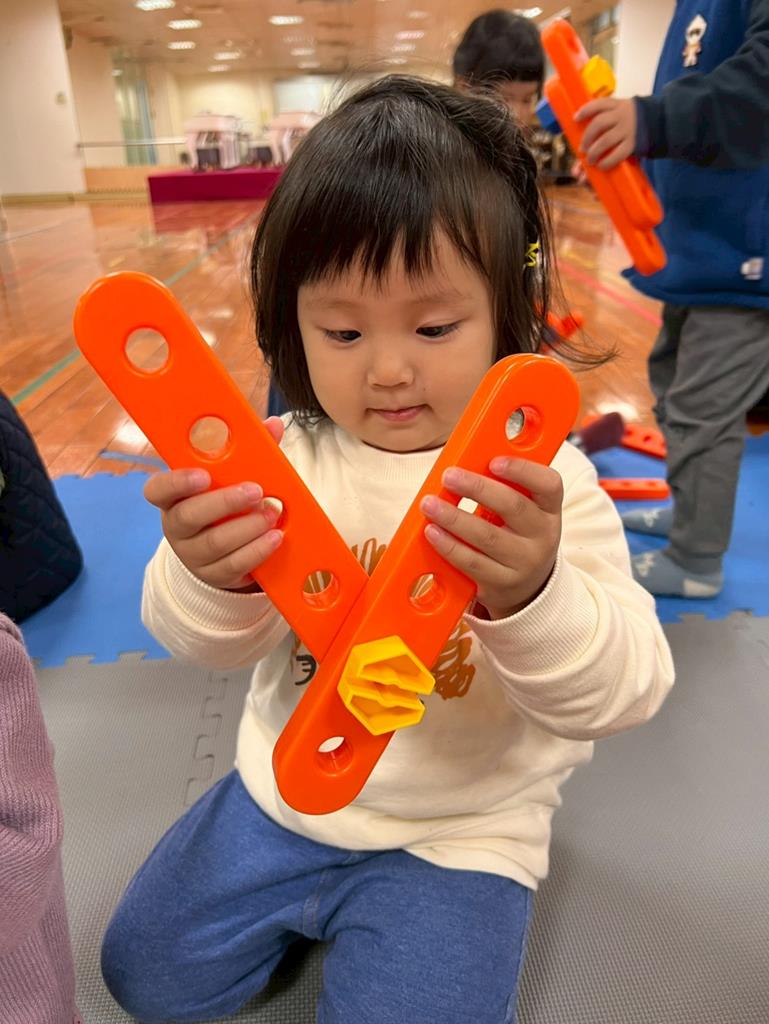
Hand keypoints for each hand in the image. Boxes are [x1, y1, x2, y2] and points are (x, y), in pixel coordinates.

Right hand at [143, 416, 285, 590]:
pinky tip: (275, 537)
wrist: (222, 553)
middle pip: (189, 516)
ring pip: (215, 543)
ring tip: (272, 513)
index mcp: (173, 498)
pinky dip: (257, 550)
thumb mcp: (231, 478)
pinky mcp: (214, 574)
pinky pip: (234, 564)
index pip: (157, 490)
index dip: (176, 482)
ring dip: (248, 527)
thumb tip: (273, 424)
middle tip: (256, 491)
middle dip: (225, 502)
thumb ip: (248, 451)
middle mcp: (176, 527)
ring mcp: (192, 554)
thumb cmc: (224, 504)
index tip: (203, 475)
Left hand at [420, 458, 562, 618]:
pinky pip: (472, 562)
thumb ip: (504, 489)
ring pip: (487, 536)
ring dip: (454, 517)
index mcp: (550, 510)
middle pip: (513, 506)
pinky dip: (449, 545)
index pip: (549, 484)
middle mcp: (543, 536)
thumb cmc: (517, 537)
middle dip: (477, 488)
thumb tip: (464, 465)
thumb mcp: (525, 513)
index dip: (523, 470)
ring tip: (430, 504)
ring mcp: (524, 562)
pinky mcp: (502, 583)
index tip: (494, 461)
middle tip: (449, 476)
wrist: (527, 588)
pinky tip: (433, 532)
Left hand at [574, 97, 636, 169]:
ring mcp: (628, 130)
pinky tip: (601, 165)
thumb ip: (604, 123)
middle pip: (599, 123)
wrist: (657, 122)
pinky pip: (617, 154)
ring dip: (594, 151)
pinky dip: (607, 162)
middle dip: (587, 137)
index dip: (586, 110)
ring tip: (590, 160)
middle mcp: (622, 115)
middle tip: (583, 148)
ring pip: (605, 140)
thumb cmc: (631, 121)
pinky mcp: (633, 144)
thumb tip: (583, 144)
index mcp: (617, 105)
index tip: (575, 118)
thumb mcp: (620, 114)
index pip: (599, 104)